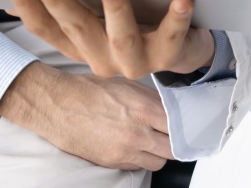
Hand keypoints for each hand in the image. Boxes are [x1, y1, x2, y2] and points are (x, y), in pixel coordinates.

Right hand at [0, 61, 173, 170]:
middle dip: (176, 142)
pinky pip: (139, 166)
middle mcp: (137, 132)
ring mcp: (125, 150)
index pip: (178, 126)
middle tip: (175, 136)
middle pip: (172, 148)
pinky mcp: (113, 162)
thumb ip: (150, 99)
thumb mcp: (125, 85)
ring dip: (160, 153)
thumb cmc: (89, 90)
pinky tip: (136, 146)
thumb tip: (169, 108)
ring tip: (154, 141)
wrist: (59, 106)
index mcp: (142, 108)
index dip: (186, 127)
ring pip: (158, 161)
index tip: (190, 126)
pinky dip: (142, 158)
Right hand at [2, 0, 215, 78]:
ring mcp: (136, 61)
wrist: (183, 45)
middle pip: (77, 28)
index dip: (26, 5)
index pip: (45, 27)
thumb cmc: (132, 18)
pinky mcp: (170, 56)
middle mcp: (103, 59)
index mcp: (81, 45)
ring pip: (122, 37)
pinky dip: (177, 18)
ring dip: (115, 9)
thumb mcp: (94, 13)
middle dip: (58, 1)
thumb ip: (64, 0)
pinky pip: (173, 37)